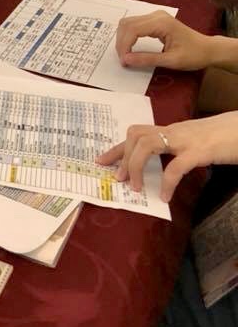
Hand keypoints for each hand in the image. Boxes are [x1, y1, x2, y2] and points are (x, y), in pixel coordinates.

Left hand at [97, 112, 237, 201]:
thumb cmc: (223, 137)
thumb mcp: (196, 142)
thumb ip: (179, 150)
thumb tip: (166, 166)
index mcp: (172, 130)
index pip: (137, 134)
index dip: (118, 148)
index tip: (102, 161)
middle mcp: (174, 131)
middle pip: (136, 135)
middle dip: (122, 157)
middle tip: (119, 178)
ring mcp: (186, 140)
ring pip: (147, 144)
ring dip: (137, 166)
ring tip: (136, 187)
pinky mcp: (200, 152)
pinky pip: (176, 167)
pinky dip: (167, 182)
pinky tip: (165, 197)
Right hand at [116, 10, 213, 70]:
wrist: (208, 49)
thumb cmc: (194, 56)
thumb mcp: (171, 61)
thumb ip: (147, 59)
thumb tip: (125, 60)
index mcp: (161, 23)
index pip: (133, 30)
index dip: (124, 45)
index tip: (124, 62)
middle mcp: (156, 15)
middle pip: (127, 24)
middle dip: (121, 42)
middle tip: (123, 60)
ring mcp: (155, 16)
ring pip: (128, 22)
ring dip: (123, 38)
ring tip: (126, 55)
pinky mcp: (155, 19)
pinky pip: (135, 24)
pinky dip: (129, 35)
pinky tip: (130, 47)